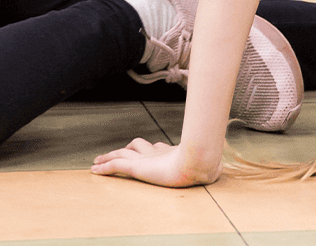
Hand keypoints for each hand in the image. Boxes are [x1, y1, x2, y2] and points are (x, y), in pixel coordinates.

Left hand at [92, 137, 220, 186]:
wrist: (197, 162)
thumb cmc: (204, 164)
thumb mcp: (208, 165)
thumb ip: (210, 166)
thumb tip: (221, 169)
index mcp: (171, 153)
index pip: (155, 148)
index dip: (149, 148)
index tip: (147, 149)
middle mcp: (156, 153)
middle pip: (137, 146)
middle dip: (127, 149)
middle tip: (119, 151)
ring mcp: (146, 159)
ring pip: (122, 154)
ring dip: (109, 156)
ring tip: (98, 160)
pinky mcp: (137, 167)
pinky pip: (115, 166)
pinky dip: (104, 167)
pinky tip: (94, 170)